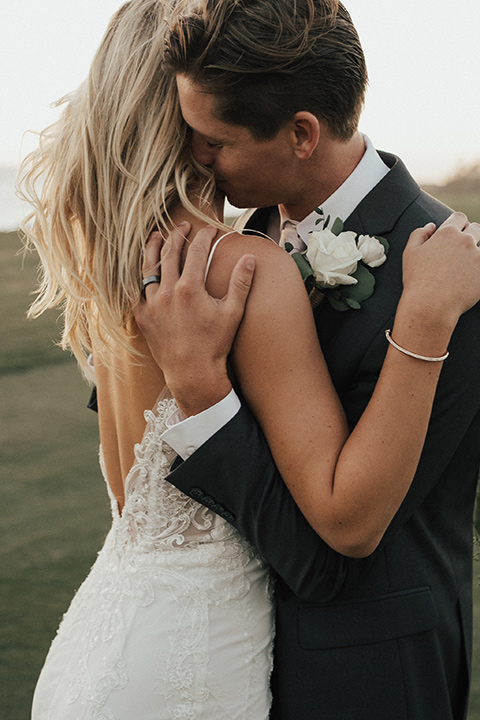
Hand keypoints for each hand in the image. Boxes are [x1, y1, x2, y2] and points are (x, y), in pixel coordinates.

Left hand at [134, 222, 255, 415]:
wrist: (192, 373)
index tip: (210, 229)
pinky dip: (141, 277)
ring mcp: (152, 304)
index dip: (204, 236)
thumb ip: (241, 283)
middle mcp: (167, 292)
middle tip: (184, 226)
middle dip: (178, 235)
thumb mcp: (233, 313)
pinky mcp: (143, 317)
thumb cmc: (216, 344)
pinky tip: (145, 270)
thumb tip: (250, 258)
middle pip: (170, 253)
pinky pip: (137, 290)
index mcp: (190, 288)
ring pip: (149, 268)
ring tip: (157, 237)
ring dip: (154, 250)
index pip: (196, 251)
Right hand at [402, 212, 479, 325]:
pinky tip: (472, 273)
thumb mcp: (410, 253)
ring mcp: (478, 256)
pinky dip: (478, 265)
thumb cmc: (417, 280)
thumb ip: (419, 234)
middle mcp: (465, 241)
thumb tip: (431, 226)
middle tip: (461, 248)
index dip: (457, 223)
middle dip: (469, 234)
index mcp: (447, 233)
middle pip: (475, 228)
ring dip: (476, 249)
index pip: (459, 217)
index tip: (454, 232)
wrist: (431, 305)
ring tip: (468, 261)